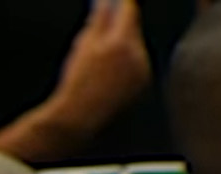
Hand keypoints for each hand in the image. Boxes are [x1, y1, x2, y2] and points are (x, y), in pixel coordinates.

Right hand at [49, 0, 149, 129]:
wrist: (79, 116)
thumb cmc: (77, 83)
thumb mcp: (82, 46)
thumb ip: (98, 20)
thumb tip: (106, 1)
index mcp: (122, 42)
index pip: (129, 10)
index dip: (123, 2)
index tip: (117, 0)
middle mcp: (138, 53)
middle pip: (132, 29)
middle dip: (118, 28)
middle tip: (100, 34)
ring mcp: (143, 69)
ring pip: (135, 47)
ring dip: (122, 47)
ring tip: (100, 63)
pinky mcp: (143, 82)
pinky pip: (137, 63)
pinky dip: (126, 63)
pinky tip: (108, 75)